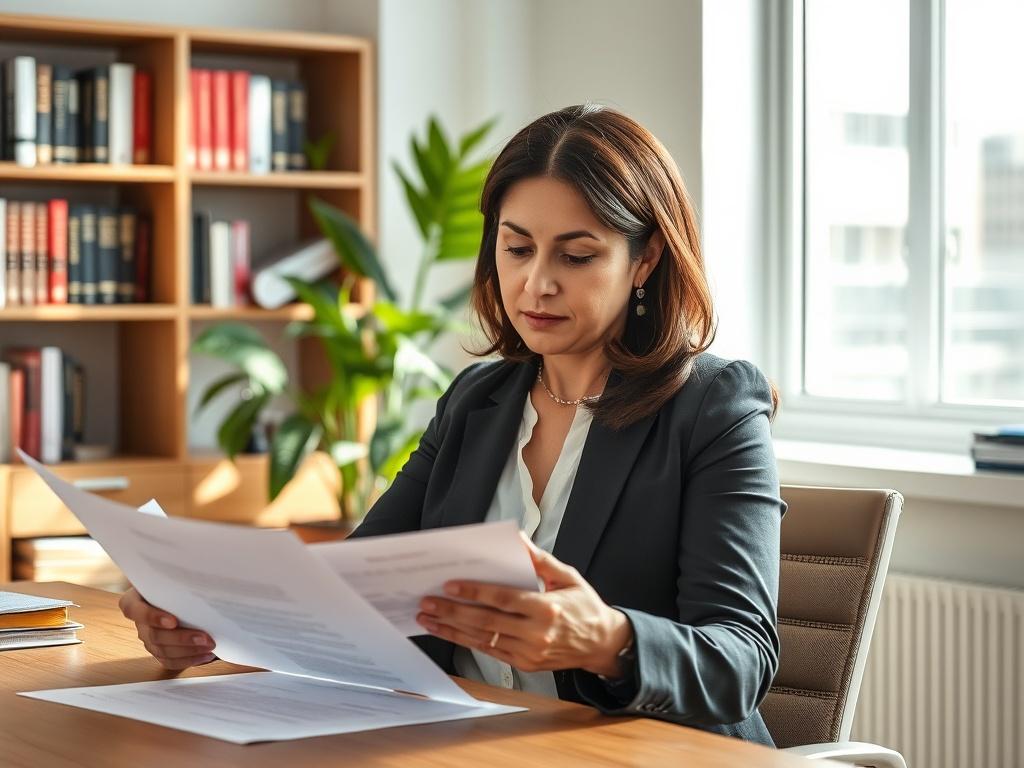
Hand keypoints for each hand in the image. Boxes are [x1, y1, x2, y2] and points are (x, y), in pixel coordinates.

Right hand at [118, 586, 216, 670]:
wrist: (178, 593)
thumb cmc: (175, 582)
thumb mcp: (172, 577)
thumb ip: (178, 578)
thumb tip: (201, 575)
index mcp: (134, 600)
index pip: (133, 609)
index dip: (152, 617)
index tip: (173, 621)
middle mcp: (139, 622)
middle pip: (154, 635)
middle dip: (181, 639)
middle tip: (205, 638)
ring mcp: (148, 638)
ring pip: (163, 651)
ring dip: (188, 651)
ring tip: (210, 647)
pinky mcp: (159, 651)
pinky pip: (170, 661)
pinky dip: (189, 660)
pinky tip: (206, 656)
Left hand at [416, 532, 632, 676]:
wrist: (602, 644)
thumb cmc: (584, 606)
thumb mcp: (567, 576)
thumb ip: (540, 559)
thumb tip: (518, 539)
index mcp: (547, 608)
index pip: (503, 599)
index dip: (475, 592)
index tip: (450, 585)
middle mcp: (536, 633)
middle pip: (486, 622)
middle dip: (453, 611)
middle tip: (428, 601)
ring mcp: (529, 653)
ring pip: (482, 639)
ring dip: (452, 629)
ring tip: (428, 618)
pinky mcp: (524, 664)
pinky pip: (489, 651)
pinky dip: (466, 641)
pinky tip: (448, 632)